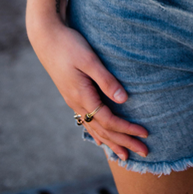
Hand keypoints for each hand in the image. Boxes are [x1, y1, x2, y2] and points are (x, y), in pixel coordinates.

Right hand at [28, 18, 148, 161]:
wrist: (47, 37)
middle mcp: (76, 103)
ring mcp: (73, 101)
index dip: (127, 129)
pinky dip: (99, 133)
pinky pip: (88, 121)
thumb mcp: (89, 60)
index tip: (145, 133)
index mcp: (82, 96)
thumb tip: (124, 100)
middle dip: (124, 142)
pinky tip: (103, 139)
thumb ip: (106, 79)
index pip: (109, 120)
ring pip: (95, 129)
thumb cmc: (70, 45)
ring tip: (124, 155)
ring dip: (112, 142)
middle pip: (103, 130)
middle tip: (144, 152)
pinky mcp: (73, 95)